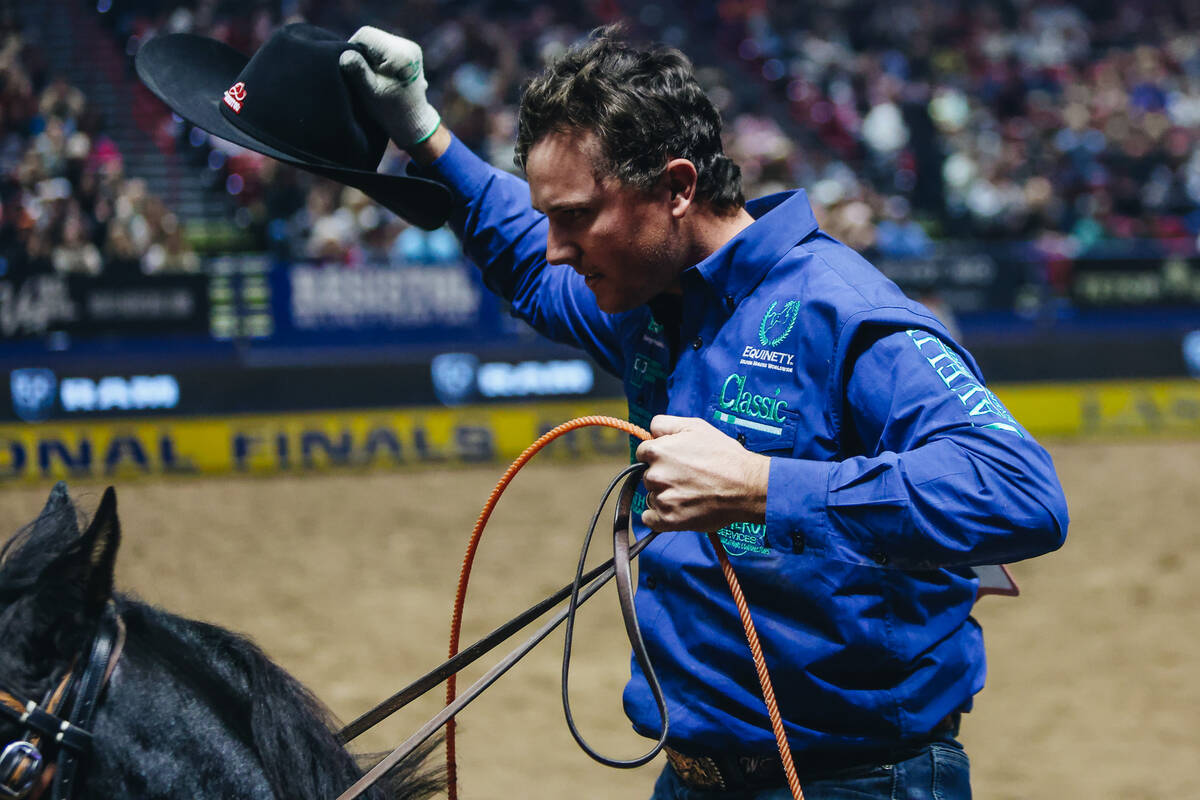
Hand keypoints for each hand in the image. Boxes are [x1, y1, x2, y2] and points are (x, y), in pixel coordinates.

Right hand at [339, 26, 440, 147]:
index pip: (365, 35)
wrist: (414, 122)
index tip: (350, 68)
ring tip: (371, 76)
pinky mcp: (411, 53)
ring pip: (379, 41)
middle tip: (360, 73)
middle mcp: (409, 47)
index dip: (351, 47)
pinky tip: (380, 75)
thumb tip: (344, 54)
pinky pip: (386, 48)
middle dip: (361, 52)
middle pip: (373, 36)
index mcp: (400, 54)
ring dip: (369, 56)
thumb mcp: (371, 92)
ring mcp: (412, 49)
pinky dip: (379, 58)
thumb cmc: (390, 111)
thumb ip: (358, 71)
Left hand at [635, 415, 768, 531]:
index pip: (643, 454)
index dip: (659, 456)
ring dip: (665, 495)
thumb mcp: (696, 426)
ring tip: (690, 493)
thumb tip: (651, 431)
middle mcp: (654, 475)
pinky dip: (659, 516)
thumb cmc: (723, 455)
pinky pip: (650, 519)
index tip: (674, 461)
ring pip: (652, 496)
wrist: (746, 486)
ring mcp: (661, 499)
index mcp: (657, 451)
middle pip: (648, 476)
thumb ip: (665, 424)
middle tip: (687, 477)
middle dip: (663, 476)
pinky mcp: (668, 519)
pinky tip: (677, 509)